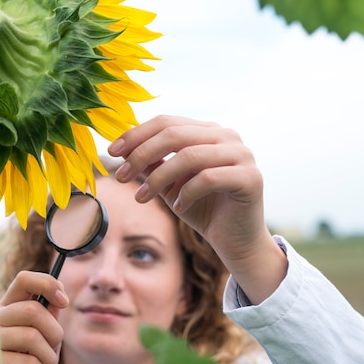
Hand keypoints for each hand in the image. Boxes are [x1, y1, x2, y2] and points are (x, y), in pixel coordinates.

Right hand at [0, 271, 67, 363]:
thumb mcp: (44, 340)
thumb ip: (49, 317)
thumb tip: (58, 298)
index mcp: (7, 308)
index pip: (24, 279)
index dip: (48, 284)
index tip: (64, 301)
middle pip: (33, 310)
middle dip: (54, 333)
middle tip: (53, 349)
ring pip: (32, 337)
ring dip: (49, 358)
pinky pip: (27, 363)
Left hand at [108, 115, 286, 302]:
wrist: (234, 242)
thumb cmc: (201, 209)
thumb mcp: (168, 184)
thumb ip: (151, 164)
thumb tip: (122, 150)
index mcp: (208, 131)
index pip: (167, 122)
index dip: (136, 135)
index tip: (112, 152)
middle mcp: (228, 136)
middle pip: (175, 134)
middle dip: (141, 154)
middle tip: (120, 177)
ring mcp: (242, 155)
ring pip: (190, 156)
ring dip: (158, 178)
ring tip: (141, 197)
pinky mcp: (251, 178)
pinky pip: (208, 178)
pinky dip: (186, 193)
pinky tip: (177, 207)